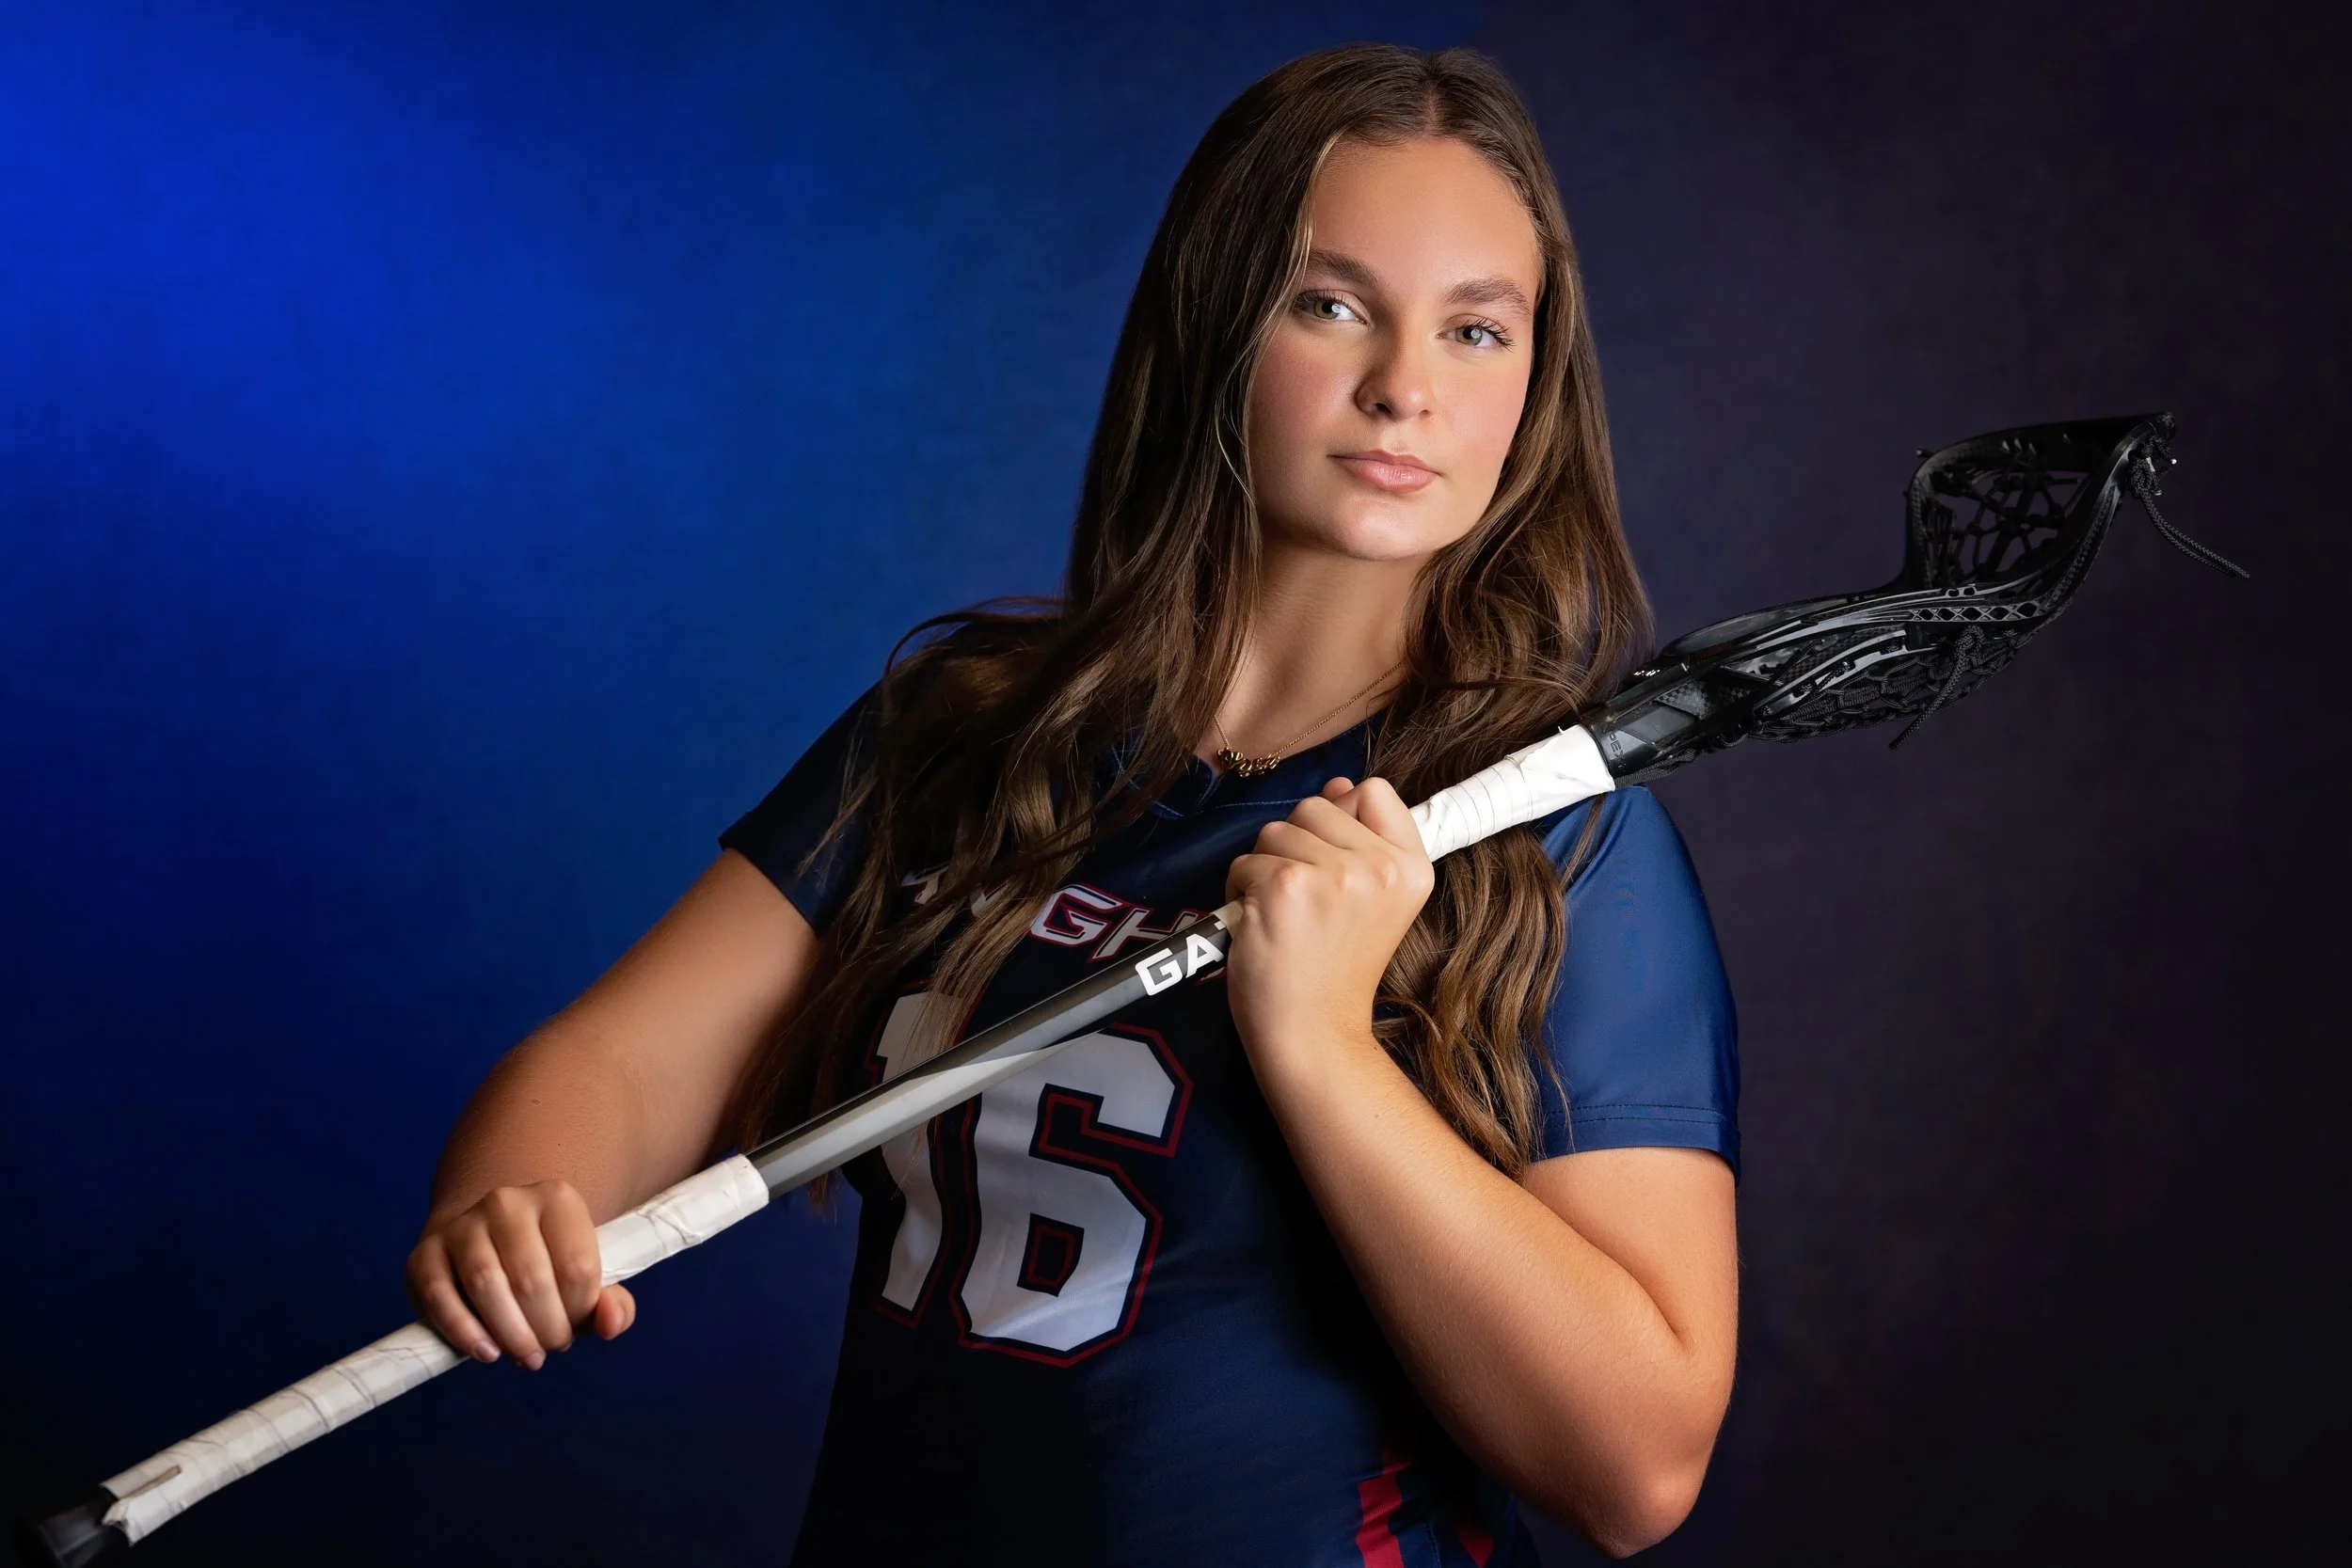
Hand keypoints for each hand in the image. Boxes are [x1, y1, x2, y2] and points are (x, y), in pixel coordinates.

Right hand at [406, 1179, 636, 1368]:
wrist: (486, 1241)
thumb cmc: (547, 1267)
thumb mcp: (584, 1280)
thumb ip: (612, 1303)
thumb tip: (612, 1321)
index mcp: (557, 1198)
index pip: (577, 1267)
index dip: (580, 1312)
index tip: (575, 1327)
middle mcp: (507, 1202)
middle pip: (532, 1280)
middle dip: (546, 1330)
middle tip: (548, 1349)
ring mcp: (462, 1224)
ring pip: (487, 1285)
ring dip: (510, 1334)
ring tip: (526, 1355)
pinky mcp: (424, 1254)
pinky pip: (439, 1296)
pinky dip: (464, 1332)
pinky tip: (487, 1352)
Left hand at [1222, 776, 1433, 1088]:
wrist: (1314, 1035)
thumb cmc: (1334, 969)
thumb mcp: (1372, 901)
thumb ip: (1359, 837)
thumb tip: (1338, 783)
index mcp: (1413, 867)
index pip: (1375, 791)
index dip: (1343, 817)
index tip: (1336, 863)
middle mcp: (1381, 866)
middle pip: (1315, 805)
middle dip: (1296, 846)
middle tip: (1307, 904)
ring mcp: (1335, 874)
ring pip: (1274, 830)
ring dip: (1264, 869)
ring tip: (1284, 916)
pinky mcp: (1286, 886)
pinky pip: (1244, 861)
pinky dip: (1240, 892)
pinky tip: (1262, 927)